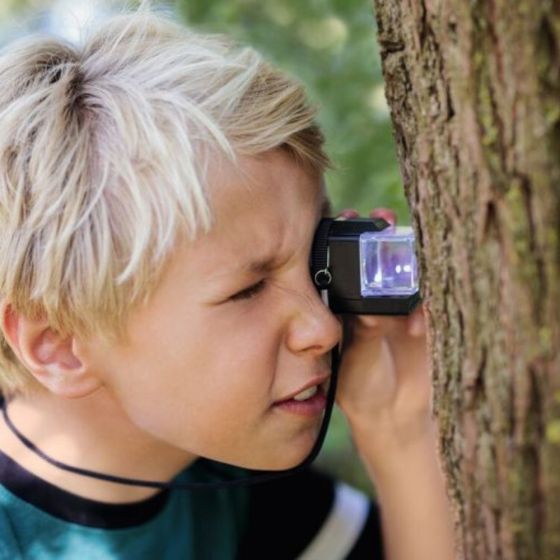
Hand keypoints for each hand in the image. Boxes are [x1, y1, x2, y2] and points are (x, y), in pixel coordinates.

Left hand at [334, 208, 432, 450]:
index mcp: (345, 307)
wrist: (397, 415)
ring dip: (407, 250)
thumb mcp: (357, 363)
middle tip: (381, 217)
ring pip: (405, 270)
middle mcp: (372, 300)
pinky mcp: (428, 317)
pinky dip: (430, 289)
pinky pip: (432, 296)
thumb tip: (373, 311)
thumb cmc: (363, 387)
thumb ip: (365, 337)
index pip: (344, 268)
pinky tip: (425, 286)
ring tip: (403, 231)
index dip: (345, 242)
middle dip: (379, 235)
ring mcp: (400, 306)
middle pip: (376, 259)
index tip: (345, 218)